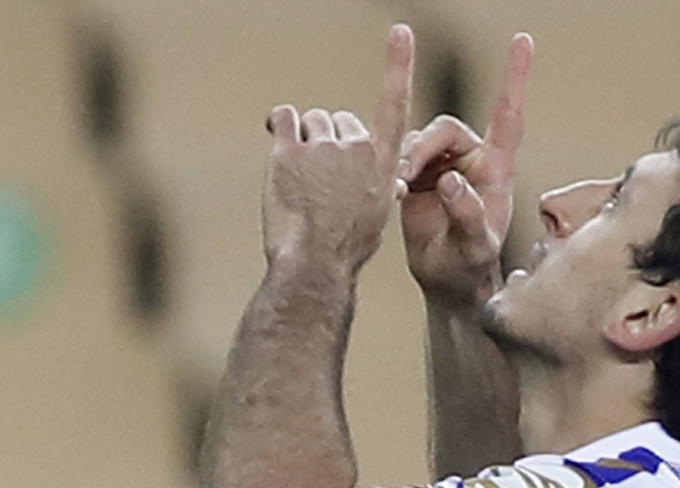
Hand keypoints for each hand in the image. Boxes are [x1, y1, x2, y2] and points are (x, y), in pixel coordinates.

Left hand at [262, 25, 413, 275]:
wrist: (315, 263)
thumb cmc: (347, 246)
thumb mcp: (377, 215)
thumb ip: (380, 184)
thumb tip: (389, 181)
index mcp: (383, 162)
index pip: (394, 103)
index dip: (398, 65)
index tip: (401, 32)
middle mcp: (356, 148)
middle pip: (340, 120)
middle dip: (329, 140)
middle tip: (319, 176)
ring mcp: (321, 149)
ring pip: (311, 121)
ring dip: (304, 139)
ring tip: (301, 175)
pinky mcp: (288, 152)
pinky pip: (283, 118)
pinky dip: (279, 125)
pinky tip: (277, 140)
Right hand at [398, 33, 532, 309]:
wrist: (448, 283)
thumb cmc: (471, 267)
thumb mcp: (475, 247)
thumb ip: (468, 214)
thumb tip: (451, 180)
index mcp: (496, 169)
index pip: (508, 115)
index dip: (515, 77)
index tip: (522, 40)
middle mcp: (472, 160)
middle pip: (445, 127)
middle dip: (424, 147)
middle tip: (407, 177)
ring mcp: (444, 167)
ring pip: (418, 139)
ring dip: (407, 160)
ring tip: (401, 191)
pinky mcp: (419, 177)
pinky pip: (401, 155)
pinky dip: (394, 169)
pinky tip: (394, 193)